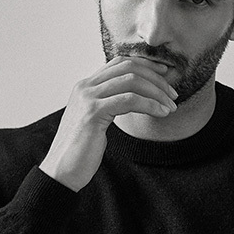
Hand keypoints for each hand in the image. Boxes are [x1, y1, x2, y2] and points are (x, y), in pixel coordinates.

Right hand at [39, 55, 178, 190]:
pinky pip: (129, 100)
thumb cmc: (81, 151)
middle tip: (172, 94)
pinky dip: (150, 104)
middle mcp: (85, 87)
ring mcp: (88, 98)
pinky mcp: (93, 113)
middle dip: (155, 78)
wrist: (62, 170)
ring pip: (131, 81)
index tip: (165, 74)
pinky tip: (161, 113)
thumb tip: (133, 100)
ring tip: (170, 107)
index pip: (120, 63)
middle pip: (128, 67)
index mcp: (86, 86)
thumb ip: (109, 105)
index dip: (146, 65)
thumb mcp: (96, 121)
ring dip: (156, 92)